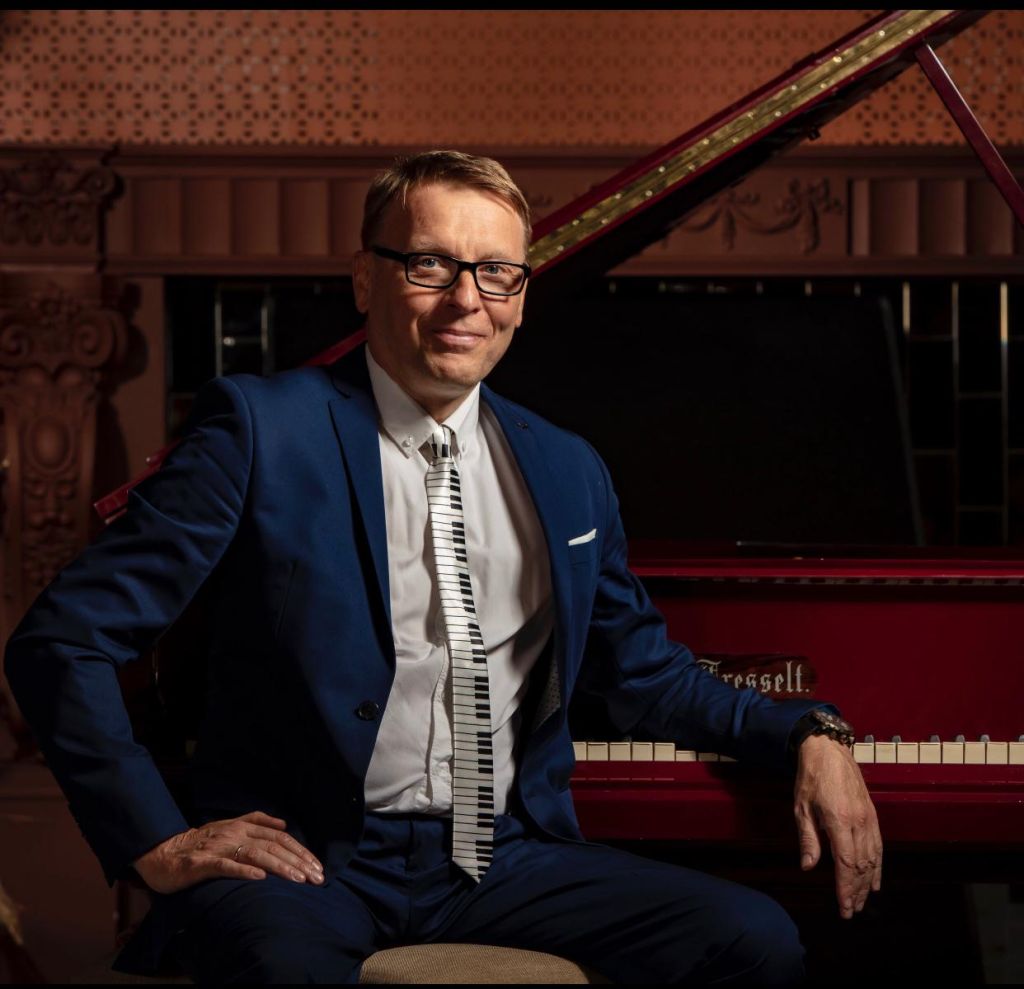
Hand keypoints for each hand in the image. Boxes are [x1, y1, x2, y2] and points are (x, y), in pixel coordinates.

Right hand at [132, 810, 324, 893]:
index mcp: (242, 826)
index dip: (300, 851)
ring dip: (279, 866)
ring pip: (255, 854)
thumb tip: (283, 824)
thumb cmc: (200, 844)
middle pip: (273, 845)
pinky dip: (244, 871)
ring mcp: (218, 848)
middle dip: (298, 861)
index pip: (279, 837)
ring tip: (298, 878)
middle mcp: (234, 834)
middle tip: (316, 877)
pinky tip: (260, 878)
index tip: (317, 867)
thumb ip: (255, 822)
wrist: (162, 853)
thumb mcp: (229, 828)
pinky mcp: (201, 864)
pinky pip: (225, 866)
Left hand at [793, 735, 881, 918]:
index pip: (846, 864)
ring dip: (868, 883)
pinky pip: (878, 846)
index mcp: (839, 821)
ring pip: (873, 859)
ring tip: (862, 901)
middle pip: (862, 866)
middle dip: (857, 891)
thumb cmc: (811, 778)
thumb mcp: (801, 808)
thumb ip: (808, 839)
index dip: (846, 888)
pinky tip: (876, 880)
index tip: (844, 907)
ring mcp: (869, 819)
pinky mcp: (873, 815)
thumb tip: (807, 867)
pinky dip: (878, 866)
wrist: (829, 751)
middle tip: (852, 911)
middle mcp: (859, 823)